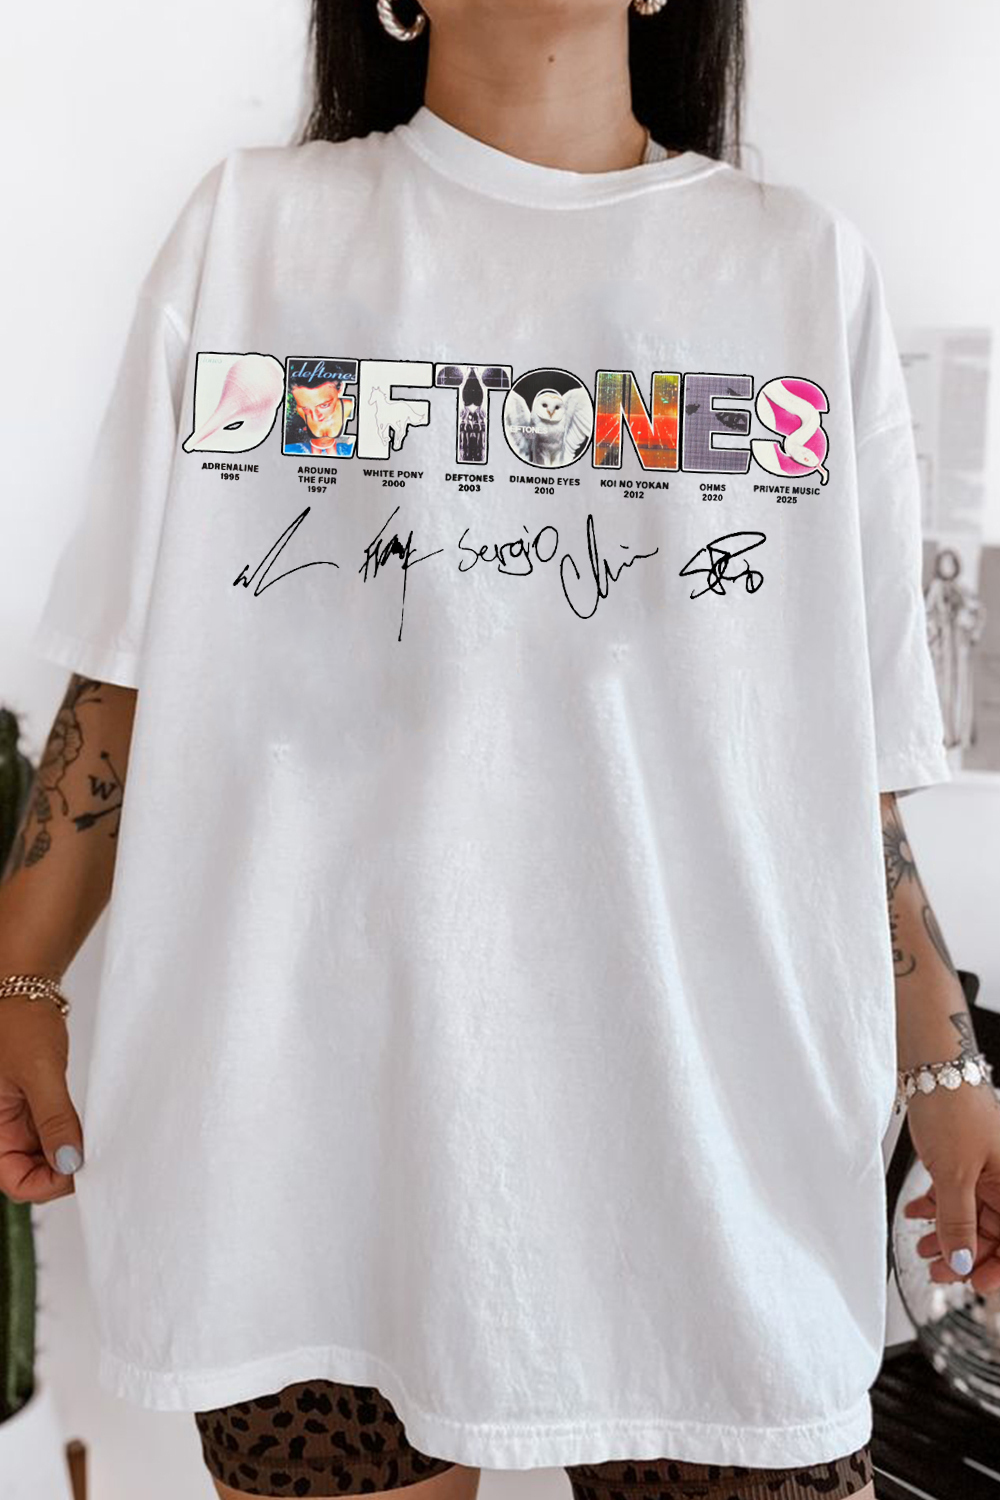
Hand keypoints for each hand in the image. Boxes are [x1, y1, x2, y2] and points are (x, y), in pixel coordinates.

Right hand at [0, 996, 83, 1202]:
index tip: (80, 1169)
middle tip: (94, 1156)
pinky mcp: (31, 1110)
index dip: (48, 1185)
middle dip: (61, 1172)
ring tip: (93, 1142)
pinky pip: (50, 1137)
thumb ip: (54, 1119)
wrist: (23, 990)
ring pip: (42, 1159)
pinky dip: (69, 1137)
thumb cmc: (19, 1022)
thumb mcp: (39, 1072)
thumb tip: (70, 1162)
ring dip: (67, 1156)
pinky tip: (86, 1129)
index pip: (15, 1183)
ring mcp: (15, 1122)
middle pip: (29, 1176)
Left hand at [902, 1078, 999, 1293]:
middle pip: (993, 1234)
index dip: (999, 1268)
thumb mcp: (954, 1174)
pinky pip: (955, 1196)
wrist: (932, 1067)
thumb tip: (961, 1262)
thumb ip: (958, 1221)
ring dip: (946, 1235)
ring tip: (921, 1246)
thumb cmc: (953, 1107)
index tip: (975, 1285)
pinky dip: (936, 1209)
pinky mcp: (963, 1162)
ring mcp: (985, 1171)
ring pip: (971, 1218)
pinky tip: (917, 1215)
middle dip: (964, 1255)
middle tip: (937, 1272)